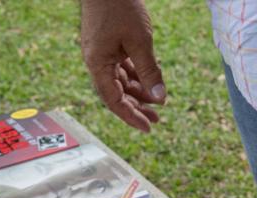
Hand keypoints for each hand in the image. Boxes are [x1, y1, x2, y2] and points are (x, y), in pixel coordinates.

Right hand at [80, 0, 166, 131]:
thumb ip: (149, 71)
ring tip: (158, 102)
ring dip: (139, 92)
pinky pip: (122, 67)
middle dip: (137, 108)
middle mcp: (97, 62)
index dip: (131, 116)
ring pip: (121, 81)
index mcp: (98, 64)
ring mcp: (102, 53)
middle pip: (117, 94)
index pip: (114, 101)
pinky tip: (150, 83)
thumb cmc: (120, 6)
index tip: (148, 127)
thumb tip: (160, 99)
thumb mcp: (140, 41)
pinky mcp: (109, 44)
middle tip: (157, 119)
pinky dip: (137, 76)